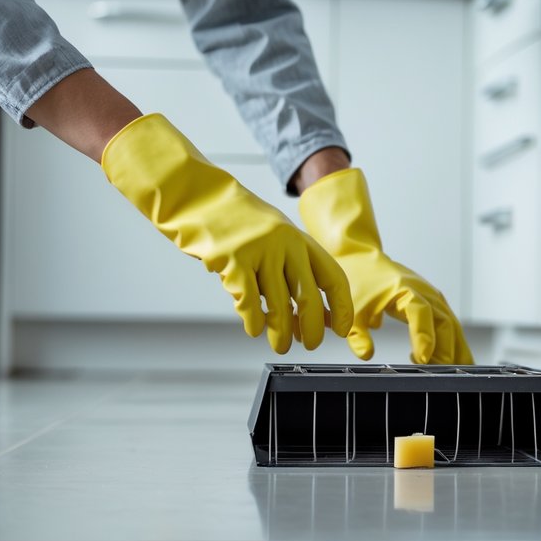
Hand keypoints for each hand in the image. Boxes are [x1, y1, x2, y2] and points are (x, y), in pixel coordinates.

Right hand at [102, 114, 354, 353]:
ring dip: (281, 333)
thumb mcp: (272, 235)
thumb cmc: (234, 221)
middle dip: (313, 328)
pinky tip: (254, 329)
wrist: (197, 195)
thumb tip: (310, 311)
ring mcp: (259, 250)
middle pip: (309, 297)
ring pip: (278, 306)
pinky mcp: (232, 259)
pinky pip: (247, 301)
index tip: (341, 329)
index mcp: (298, 237)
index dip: (342, 306)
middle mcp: (284, 243)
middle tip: (312, 344)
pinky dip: (253, 321)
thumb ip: (290, 267)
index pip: (333, 276)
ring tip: (280, 345)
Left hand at [298, 168, 472, 364]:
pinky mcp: (434, 302)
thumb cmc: (358, 282)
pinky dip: (448, 342)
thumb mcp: (352, 310)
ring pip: (451, 324)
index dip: (424, 336)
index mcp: (405, 289)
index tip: (423, 359)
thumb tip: (366, 355)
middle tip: (438, 374)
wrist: (362, 258)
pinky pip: (447, 323)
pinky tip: (433, 360)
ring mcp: (432, 296)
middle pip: (444, 321)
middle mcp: (424, 291)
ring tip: (447, 372)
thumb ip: (357, 334)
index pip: (421, 313)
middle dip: (445, 350)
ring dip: (453, 348)